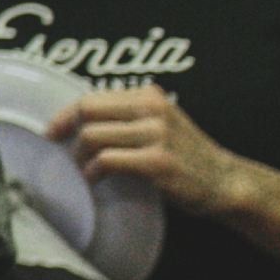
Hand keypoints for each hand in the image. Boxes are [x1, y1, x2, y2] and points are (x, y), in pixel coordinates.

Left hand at [48, 85, 258, 216]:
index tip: (52, 132)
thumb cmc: (186, 156)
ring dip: (81, 156)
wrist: (227, 183)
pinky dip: (93, 171)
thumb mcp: (160, 123)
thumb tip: (77, 119)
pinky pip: (106, 160)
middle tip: (67, 152)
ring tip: (87, 169)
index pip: (91, 98)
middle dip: (69, 133)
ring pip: (92, 136)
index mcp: (150, 97)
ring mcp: (156, 134)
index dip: (65, 115)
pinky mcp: (157, 161)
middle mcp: (153, 109)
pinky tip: (96, 179)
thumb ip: (128, 115)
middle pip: (86, 112)